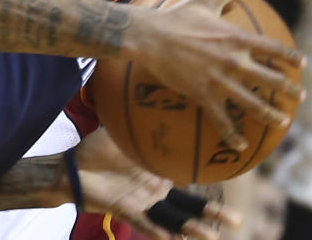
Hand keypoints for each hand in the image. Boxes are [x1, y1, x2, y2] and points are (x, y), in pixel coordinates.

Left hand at [76, 128, 240, 238]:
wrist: (73, 166)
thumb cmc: (98, 149)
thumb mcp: (123, 130)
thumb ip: (140, 118)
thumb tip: (151, 87)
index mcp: (159, 174)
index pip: (189, 182)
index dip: (208, 185)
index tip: (232, 185)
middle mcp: (155, 192)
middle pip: (189, 207)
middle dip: (211, 215)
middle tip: (238, 223)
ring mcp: (142, 203)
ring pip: (171, 219)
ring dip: (190, 229)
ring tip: (211, 238)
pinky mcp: (125, 209)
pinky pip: (142, 222)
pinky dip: (156, 231)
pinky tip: (170, 239)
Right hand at [129, 0, 304, 151]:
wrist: (149, 36)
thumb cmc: (177, 15)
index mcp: (236, 38)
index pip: (272, 49)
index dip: (289, 57)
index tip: (301, 65)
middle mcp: (233, 60)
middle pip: (270, 80)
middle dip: (288, 90)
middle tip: (300, 98)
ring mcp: (219, 80)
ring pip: (252, 103)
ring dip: (270, 115)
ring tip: (282, 123)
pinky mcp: (203, 94)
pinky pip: (222, 119)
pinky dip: (232, 134)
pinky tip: (241, 145)